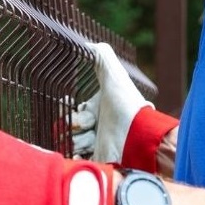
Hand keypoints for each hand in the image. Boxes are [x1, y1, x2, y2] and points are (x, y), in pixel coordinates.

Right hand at [71, 43, 178, 173]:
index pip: (70, 110)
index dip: (65, 108)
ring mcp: (96, 144)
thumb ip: (102, 57)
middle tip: (87, 123)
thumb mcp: (113, 75)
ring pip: (71, 144)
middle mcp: (96, 127)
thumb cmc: (126, 104)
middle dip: (71, 125)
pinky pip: (78, 160)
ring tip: (93, 137)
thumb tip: (87, 43)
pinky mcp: (98, 160)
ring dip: (78, 140)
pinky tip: (82, 152)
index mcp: (97, 108)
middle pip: (68, 128)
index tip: (67, 102)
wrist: (139, 134)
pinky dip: (77, 157)